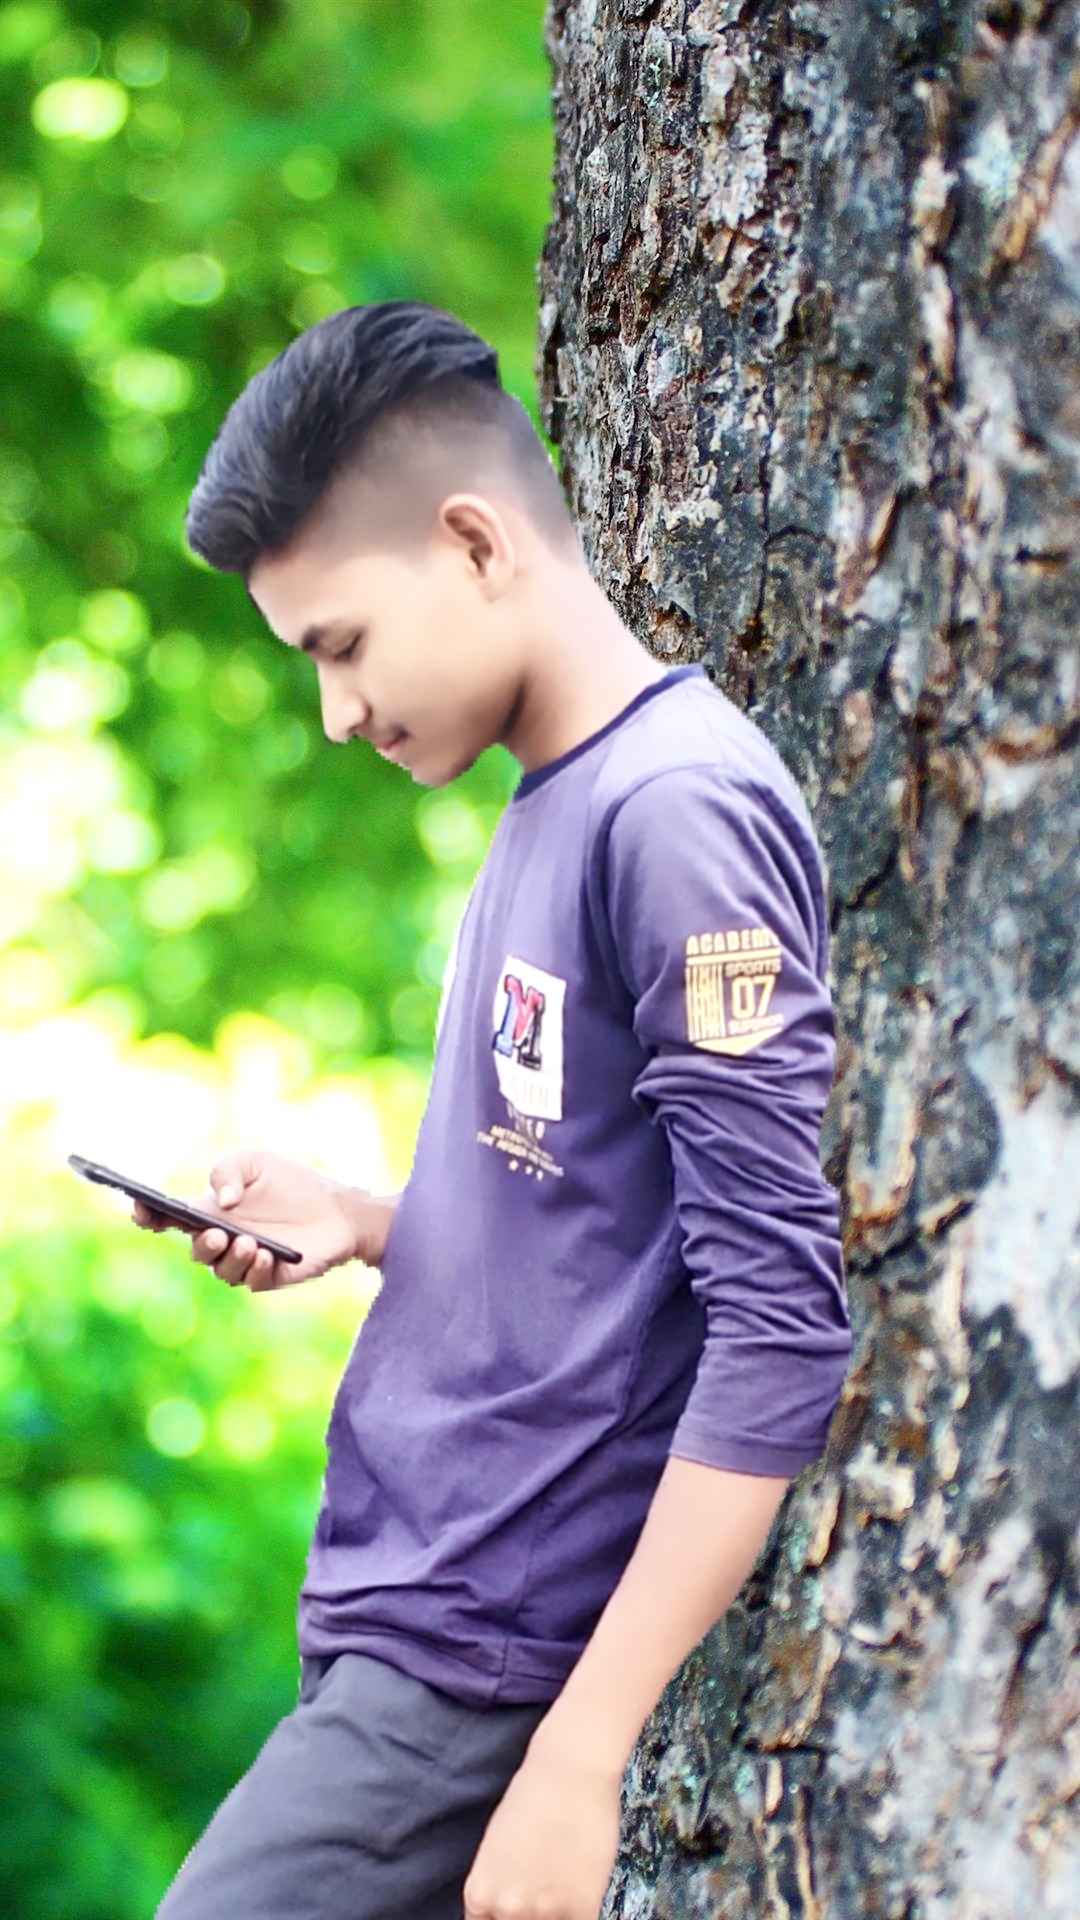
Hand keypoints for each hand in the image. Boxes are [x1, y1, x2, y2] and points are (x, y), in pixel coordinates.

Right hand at [131, 1147, 388, 1292]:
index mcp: (208, 1211)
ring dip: (231, 1258)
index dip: (147, 1214)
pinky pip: (253, 1281)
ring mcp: (243, 1260)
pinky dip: (257, 1269)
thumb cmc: (289, 1182)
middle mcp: (221, 1239)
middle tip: (217, 1233)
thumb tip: (221, 1201)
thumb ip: (229, 1169)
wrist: (335, 1207)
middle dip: (201, 1244)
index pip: (167, 1218)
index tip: (142, 1207)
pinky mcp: (269, 1276)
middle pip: (196, 1251)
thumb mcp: (257, 1162)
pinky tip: (268, 1256)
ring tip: (250, 1242)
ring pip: (222, 1271)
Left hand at [462, 1745, 620, 1919]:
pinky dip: (582, 1910)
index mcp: (480, 1895)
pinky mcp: (583, 1908)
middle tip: (543, 1887)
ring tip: (564, 1879)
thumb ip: (498, 1889)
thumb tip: (504, 1912)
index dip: (503, 1917)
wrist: (571, 1769)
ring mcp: (545, 1912)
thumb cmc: (530, 1797)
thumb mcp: (496, 1849)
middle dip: (529, 1915)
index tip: (518, 1909)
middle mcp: (507, 1909)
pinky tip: (582, 1886)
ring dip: (557, 1912)